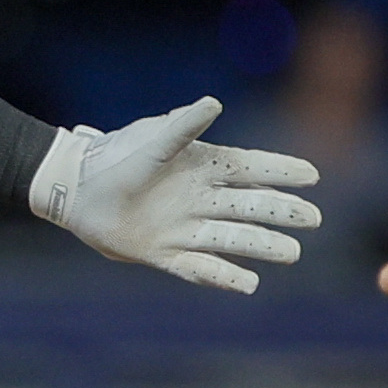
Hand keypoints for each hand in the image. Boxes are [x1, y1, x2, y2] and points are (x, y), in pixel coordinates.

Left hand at [28, 96, 319, 293]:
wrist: (74, 187)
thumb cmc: (115, 156)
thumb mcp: (150, 139)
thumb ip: (182, 125)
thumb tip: (214, 103)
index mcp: (202, 166)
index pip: (252, 168)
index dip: (281, 171)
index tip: (312, 176)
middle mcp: (199, 198)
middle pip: (250, 206)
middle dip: (281, 212)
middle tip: (313, 219)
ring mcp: (183, 227)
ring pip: (232, 238)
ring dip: (262, 245)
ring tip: (291, 253)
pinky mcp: (161, 253)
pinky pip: (199, 267)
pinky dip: (224, 276)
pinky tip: (249, 284)